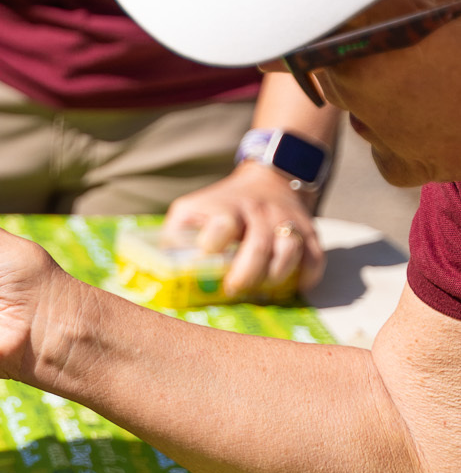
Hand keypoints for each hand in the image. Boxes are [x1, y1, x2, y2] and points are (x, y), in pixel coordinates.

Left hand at [164, 163, 323, 299]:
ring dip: (277, 276)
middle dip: (246, 274)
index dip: (215, 240)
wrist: (271, 180)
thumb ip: (174, 234)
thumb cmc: (222, 206)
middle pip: (258, 245)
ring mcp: (285, 222)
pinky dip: (308, 276)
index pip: (224, 222)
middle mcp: (259, 214)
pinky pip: (315, 257)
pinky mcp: (308, 231)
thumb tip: (156, 269)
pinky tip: (294, 288)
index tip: (208, 253)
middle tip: (233, 290)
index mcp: (227, 209)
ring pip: (290, 250)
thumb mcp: (192, 210)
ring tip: (262, 291)